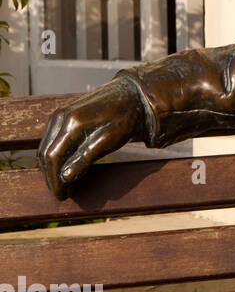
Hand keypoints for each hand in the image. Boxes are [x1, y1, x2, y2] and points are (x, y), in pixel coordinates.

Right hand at [38, 78, 146, 199]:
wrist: (132, 95)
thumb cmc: (124, 118)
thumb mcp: (109, 140)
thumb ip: (86, 158)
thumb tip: (65, 177)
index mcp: (70, 124)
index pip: (52, 157)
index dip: (54, 180)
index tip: (61, 196)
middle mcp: (60, 118)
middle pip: (45, 153)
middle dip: (50, 176)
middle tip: (61, 193)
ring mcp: (60, 115)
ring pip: (46, 147)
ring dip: (51, 167)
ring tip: (63, 183)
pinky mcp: (64, 115)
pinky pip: (52, 139)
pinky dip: (55, 155)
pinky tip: (65, 166)